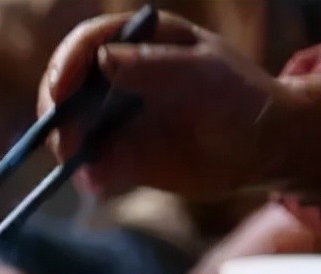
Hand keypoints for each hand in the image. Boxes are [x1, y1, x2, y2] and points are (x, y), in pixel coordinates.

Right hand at [37, 13, 320, 204]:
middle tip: (65, 139)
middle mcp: (119, 76)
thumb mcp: (202, 75)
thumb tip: (103, 59)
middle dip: (58, 111)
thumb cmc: (241, 98)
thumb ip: (152, 67)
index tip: (59, 93)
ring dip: (68, 147)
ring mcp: (116, 117)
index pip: (88, 43)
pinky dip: (86, 174)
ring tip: (85, 169)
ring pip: (71, 127)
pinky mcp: (120, 154)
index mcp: (140, 42)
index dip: (66, 64)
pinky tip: (96, 184)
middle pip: (66, 85)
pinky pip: (90, 163)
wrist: (262, 148)